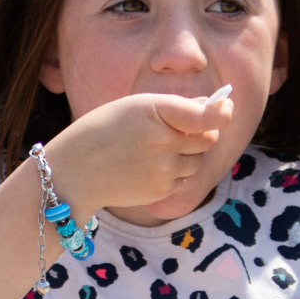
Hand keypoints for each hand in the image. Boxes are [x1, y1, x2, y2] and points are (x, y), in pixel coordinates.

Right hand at [41, 92, 233, 214]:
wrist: (73, 173)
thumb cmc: (102, 131)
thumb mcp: (134, 107)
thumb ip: (174, 106)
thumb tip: (209, 106)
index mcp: (157, 112)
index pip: (207, 116)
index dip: (221, 111)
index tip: (225, 106)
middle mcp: (164, 143)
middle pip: (208, 139)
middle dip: (201, 133)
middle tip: (182, 129)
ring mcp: (165, 171)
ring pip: (197, 161)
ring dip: (188, 154)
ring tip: (158, 149)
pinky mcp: (161, 192)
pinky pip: (183, 180)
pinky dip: (175, 173)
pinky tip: (149, 166)